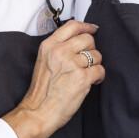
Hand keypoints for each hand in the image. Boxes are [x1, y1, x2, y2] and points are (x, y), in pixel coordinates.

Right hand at [2, 21, 104, 137]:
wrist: (38, 111)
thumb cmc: (41, 91)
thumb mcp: (43, 61)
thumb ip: (58, 48)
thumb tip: (78, 41)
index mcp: (49, 46)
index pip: (72, 26)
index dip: (86, 26)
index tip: (93, 29)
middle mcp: (60, 51)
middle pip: (88, 39)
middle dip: (91, 50)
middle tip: (87, 61)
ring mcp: (72, 64)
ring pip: (97, 55)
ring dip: (95, 65)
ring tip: (87, 74)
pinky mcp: (82, 77)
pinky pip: (100, 70)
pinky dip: (99, 77)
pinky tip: (92, 82)